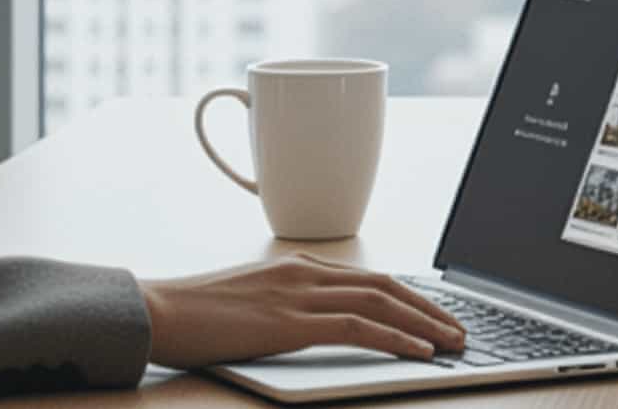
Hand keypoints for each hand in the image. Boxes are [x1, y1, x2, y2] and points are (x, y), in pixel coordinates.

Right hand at [144, 255, 469, 366]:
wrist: (156, 310)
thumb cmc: (196, 313)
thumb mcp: (253, 301)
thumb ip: (289, 304)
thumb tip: (319, 322)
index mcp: (299, 265)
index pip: (371, 277)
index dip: (412, 296)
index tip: (437, 314)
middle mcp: (306, 272)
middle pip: (387, 284)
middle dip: (430, 308)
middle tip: (460, 330)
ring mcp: (299, 294)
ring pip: (381, 302)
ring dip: (425, 323)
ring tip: (453, 343)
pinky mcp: (289, 321)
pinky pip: (357, 326)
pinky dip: (395, 337)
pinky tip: (418, 351)